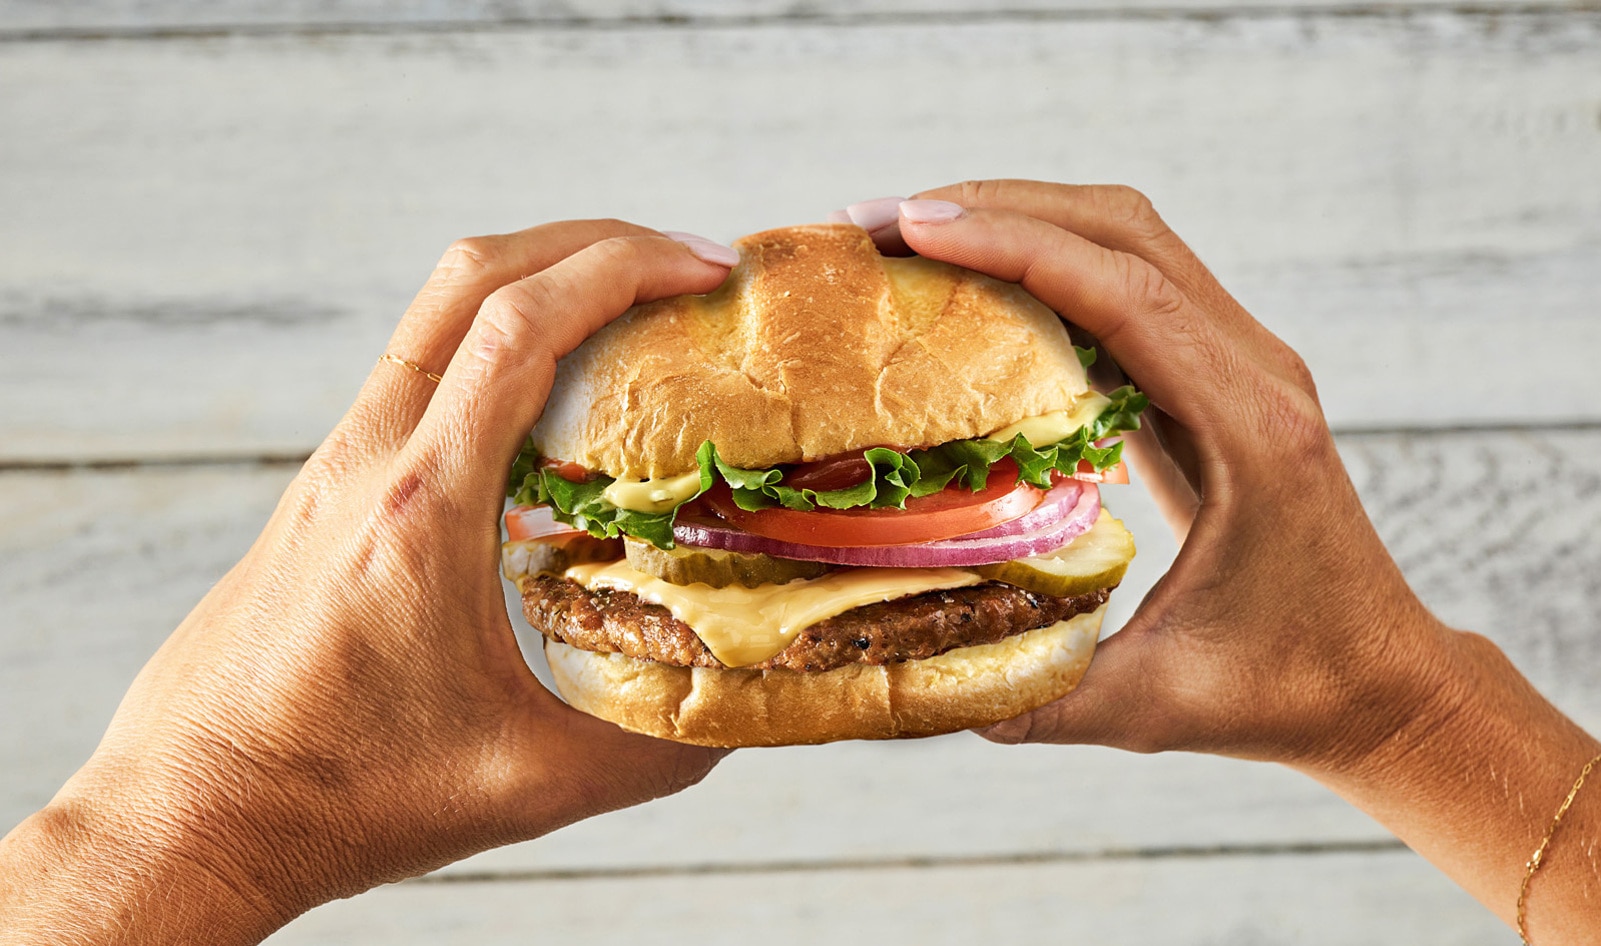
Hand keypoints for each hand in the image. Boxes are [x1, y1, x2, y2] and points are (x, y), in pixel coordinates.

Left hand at [0, 220, 738, 943]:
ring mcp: (342, 460)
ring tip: (635, 302)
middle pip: (477, 274)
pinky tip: (556, 389)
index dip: (623, 269)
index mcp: (421, 508)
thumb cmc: (342, 795)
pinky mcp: (331, 480)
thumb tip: (749, 710)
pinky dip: (500, 330)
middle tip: (690, 265)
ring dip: (543, 272)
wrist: (197, 806)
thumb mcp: (525, 784)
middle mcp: (372, 457)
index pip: (519, 328)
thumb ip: (653, 750)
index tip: (706, 269)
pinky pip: (423, 360)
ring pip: (440, 305)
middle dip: (596, 241)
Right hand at [843, 181, 1600, 940]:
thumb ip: (1039, 703)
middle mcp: (1256, 372)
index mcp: (1251, 430)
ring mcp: (1243, 364)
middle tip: (880, 221)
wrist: (1379, 678)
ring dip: (1019, 222)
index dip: (1015, 247)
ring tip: (910, 236)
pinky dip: (1045, 267)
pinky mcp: (1218, 376)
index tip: (916, 228)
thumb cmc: (1284, 689)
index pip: (1127, 294)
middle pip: (1123, 232)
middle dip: (996, 208)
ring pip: (1127, 242)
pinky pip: (1129, 287)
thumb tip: (912, 683)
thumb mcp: (1157, 709)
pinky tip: (973, 291)